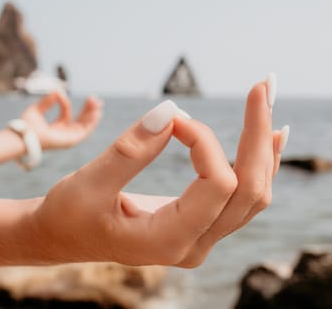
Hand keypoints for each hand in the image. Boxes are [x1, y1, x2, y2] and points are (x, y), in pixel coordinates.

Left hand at [21, 92, 102, 149]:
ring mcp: (68, 138)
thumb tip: (56, 90)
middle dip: (88, 110)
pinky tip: (96, 114)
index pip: (66, 115)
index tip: (59, 94)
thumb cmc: (27, 126)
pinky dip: (92, 123)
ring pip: (85, 126)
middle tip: (95, 99)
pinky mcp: (71, 141)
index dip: (65, 103)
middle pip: (80, 121)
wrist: (25, 135)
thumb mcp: (36, 109)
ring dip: (92, 115)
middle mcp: (63, 134)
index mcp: (56, 128)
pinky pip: (85, 132)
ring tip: (99, 105)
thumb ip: (47, 101)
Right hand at [30, 81, 287, 267]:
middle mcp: (194, 245)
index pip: (217, 184)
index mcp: (169, 240)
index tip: (172, 118)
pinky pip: (241, 196)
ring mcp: (200, 238)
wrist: (62, 238)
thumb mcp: (89, 183)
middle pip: (250, 190)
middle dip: (258, 135)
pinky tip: (270, 136)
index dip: (203, 141)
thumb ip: (130, 150)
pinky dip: (257, 162)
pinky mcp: (198, 224)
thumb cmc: (67, 215)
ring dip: (263, 145)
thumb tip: (172, 109)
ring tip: (269, 100)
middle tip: (263, 86)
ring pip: (253, 193)